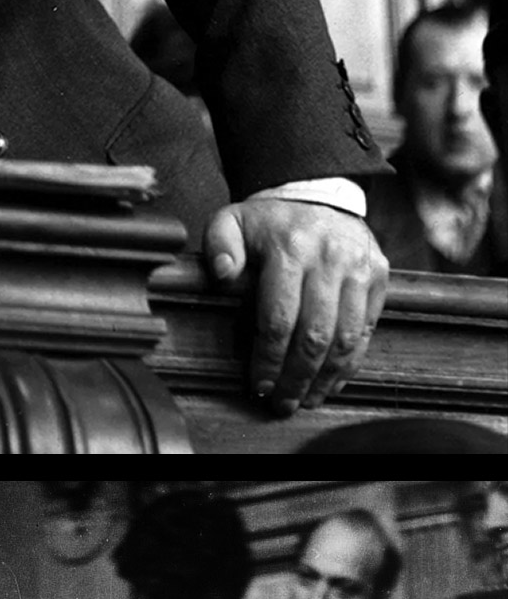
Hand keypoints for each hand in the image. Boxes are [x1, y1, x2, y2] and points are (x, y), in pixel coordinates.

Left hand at [200, 194, 387, 411]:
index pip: (279, 318)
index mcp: (291, 250)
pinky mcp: (380, 277)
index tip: (257, 386)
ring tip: (308, 401)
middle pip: (315, 334)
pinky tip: (334, 381)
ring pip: (346, 337)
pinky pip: (367, 328)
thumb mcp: (231, 220)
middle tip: (282, 405)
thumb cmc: (267, 219)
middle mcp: (331, 260)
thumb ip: (220, 245)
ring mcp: (360, 270)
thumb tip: (221, 275)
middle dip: (297, 377)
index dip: (268, 359)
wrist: (317, 193)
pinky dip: (351, 360)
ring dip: (326, 377)